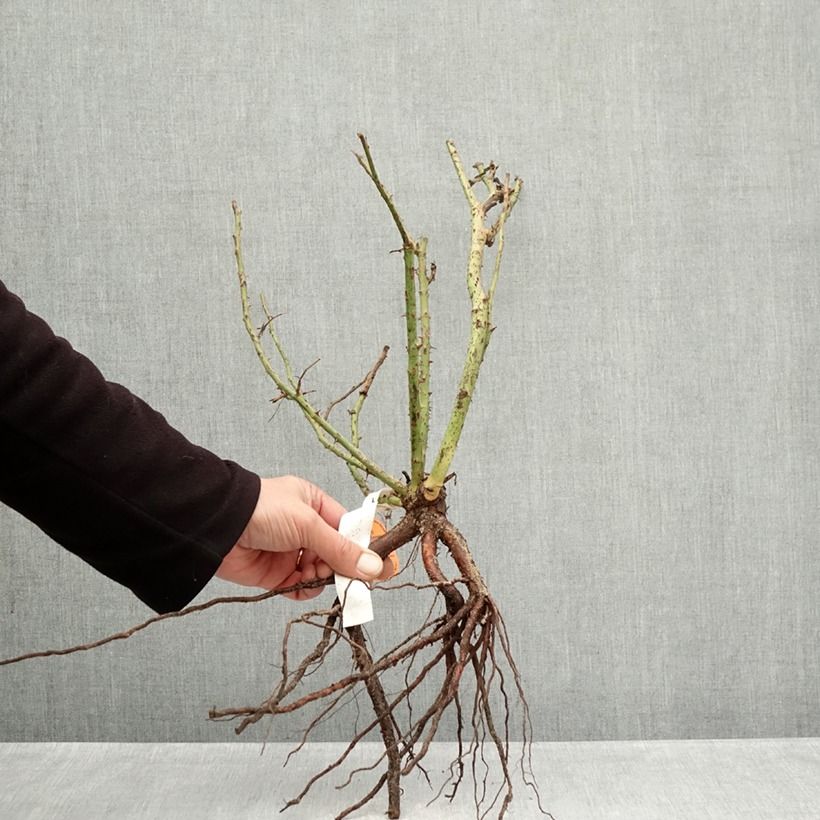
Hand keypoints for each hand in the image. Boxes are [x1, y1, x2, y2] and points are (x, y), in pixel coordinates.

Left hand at [215, 475, 388, 600]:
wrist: (216, 527)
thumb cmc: (263, 510)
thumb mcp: (308, 524)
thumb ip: (341, 549)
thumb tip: (374, 568)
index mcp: (314, 504)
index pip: (348, 528)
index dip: (362, 546)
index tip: (378, 565)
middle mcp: (303, 527)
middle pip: (336, 553)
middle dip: (343, 566)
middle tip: (353, 579)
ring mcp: (289, 551)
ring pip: (319, 572)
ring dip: (322, 578)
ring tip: (318, 577)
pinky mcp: (275, 573)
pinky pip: (299, 587)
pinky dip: (304, 589)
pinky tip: (303, 585)